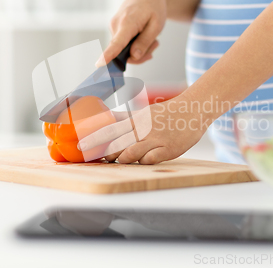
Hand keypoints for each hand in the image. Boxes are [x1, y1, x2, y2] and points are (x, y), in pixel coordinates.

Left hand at [77, 96, 207, 163]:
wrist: (192, 110)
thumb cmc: (165, 114)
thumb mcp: (143, 114)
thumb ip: (123, 118)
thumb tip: (104, 118)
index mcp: (135, 121)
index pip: (110, 130)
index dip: (94, 139)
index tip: (80, 146)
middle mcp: (143, 130)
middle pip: (118, 143)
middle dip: (106, 153)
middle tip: (99, 158)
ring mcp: (155, 139)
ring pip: (132, 152)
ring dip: (123, 158)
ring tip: (120, 160)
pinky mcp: (168, 148)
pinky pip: (152, 159)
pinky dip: (144, 161)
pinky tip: (143, 161)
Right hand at [96, 0, 167, 66]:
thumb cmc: (154, 7)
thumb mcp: (156, 26)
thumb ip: (144, 42)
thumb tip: (133, 57)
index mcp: (127, 22)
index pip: (116, 43)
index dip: (108, 55)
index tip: (99, 64)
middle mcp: (115, 25)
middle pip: (124, 53)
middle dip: (141, 55)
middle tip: (155, 45)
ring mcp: (113, 27)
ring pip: (125, 50)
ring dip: (140, 48)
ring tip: (153, 38)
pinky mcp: (114, 29)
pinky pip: (124, 45)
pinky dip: (136, 44)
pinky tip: (145, 35)